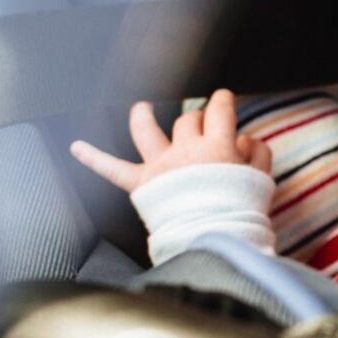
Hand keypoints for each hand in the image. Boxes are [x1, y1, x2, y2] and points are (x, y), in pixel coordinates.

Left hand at [69, 88, 270, 192]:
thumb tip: (246, 141)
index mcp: (217, 145)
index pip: (220, 110)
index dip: (223, 100)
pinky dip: (94, 158)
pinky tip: (76, 148)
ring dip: (143, 116)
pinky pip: (113, 169)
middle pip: (187, 120)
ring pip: (147, 129)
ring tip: (141, 108)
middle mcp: (185, 149)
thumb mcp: (261, 180)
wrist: (215, 237)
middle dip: (196, 118)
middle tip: (202, 124)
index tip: (224, 99)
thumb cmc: (241, 211)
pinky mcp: (141, 185)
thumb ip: (257, 155)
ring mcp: (160, 165)